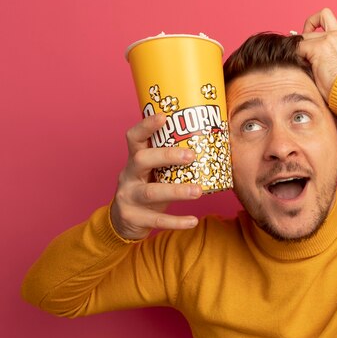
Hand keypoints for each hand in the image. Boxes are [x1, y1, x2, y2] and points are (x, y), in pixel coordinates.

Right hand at [110, 114, 201, 239]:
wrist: (124, 221)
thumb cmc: (148, 189)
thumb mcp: (155, 173)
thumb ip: (172, 161)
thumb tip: (212, 145)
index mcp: (134, 160)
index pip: (134, 137)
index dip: (146, 126)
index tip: (164, 116)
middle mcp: (128, 176)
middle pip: (141, 159)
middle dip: (166, 156)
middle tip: (192, 156)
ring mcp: (128, 197)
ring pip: (150, 192)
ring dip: (176, 191)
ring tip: (198, 191)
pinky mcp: (133, 218)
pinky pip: (156, 220)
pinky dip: (176, 221)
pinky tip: (193, 220)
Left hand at [297, 8, 336, 101]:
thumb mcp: (334, 62)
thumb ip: (322, 51)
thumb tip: (299, 50)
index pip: (325, 16)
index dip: (312, 24)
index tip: (308, 34)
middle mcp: (335, 35)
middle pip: (308, 32)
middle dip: (302, 46)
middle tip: (303, 60)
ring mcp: (327, 40)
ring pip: (302, 40)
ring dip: (300, 53)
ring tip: (305, 67)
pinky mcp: (318, 49)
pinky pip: (298, 49)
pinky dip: (297, 58)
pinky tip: (304, 69)